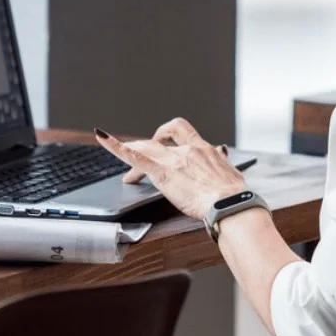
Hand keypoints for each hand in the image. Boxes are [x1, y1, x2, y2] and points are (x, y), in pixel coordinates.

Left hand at [93, 118, 244, 220]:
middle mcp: (186, 150)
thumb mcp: (231, 173)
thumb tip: (221, 151)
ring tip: (123, 166)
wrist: (229, 205)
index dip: (168, 133)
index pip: (182, 131)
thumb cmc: (234, 196)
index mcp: (203, 149)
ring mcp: (173, 161)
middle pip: (159, 140)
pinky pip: (135, 158)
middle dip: (148, 147)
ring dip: (132, 153)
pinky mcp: (163, 174)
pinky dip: (116, 146)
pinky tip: (102, 137)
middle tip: (141, 162)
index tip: (161, 139)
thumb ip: (222, 161)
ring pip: (145, 149)